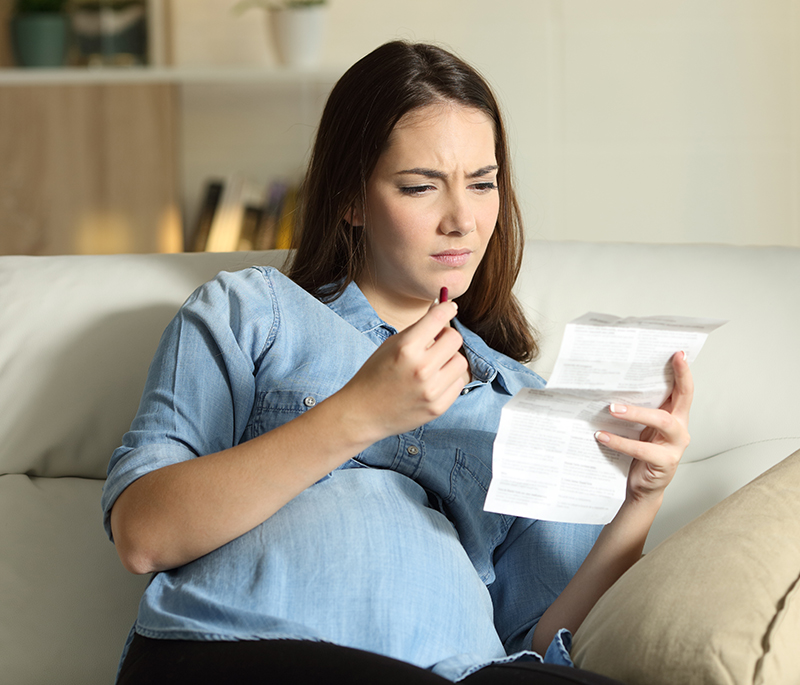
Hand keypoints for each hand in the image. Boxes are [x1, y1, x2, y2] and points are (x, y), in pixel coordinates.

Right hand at [336, 300, 468, 441]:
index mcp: (406, 348)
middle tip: (437, 341)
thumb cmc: (375, 374)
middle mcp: (421, 368)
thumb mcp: (391, 345)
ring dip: (450, 359)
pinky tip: (433, 382)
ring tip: (434, 365)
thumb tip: (443, 310)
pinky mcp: (438, 407)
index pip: (439, 318)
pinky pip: (458, 383)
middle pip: (455, 339)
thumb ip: (418, 329)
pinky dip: (449, 379)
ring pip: (461, 362)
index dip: (447, 308)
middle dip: (447, 336)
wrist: (362, 412)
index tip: (450, 308)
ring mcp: (431, 390)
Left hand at [595, 351, 693, 504]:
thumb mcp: (642, 427)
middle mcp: (679, 429)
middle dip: (668, 384)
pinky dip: (620, 441)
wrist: (642, 487)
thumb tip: (614, 385)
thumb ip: (639, 408)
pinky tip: (602, 436)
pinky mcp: (664, 463)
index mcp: (675, 416)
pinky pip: (642, 449)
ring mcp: (674, 447)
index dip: (683, 372)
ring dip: (635, 413)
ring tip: (612, 409)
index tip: (678, 354)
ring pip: (662, 422)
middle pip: (680, 401)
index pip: (684, 390)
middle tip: (641, 373)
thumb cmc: (641, 454)